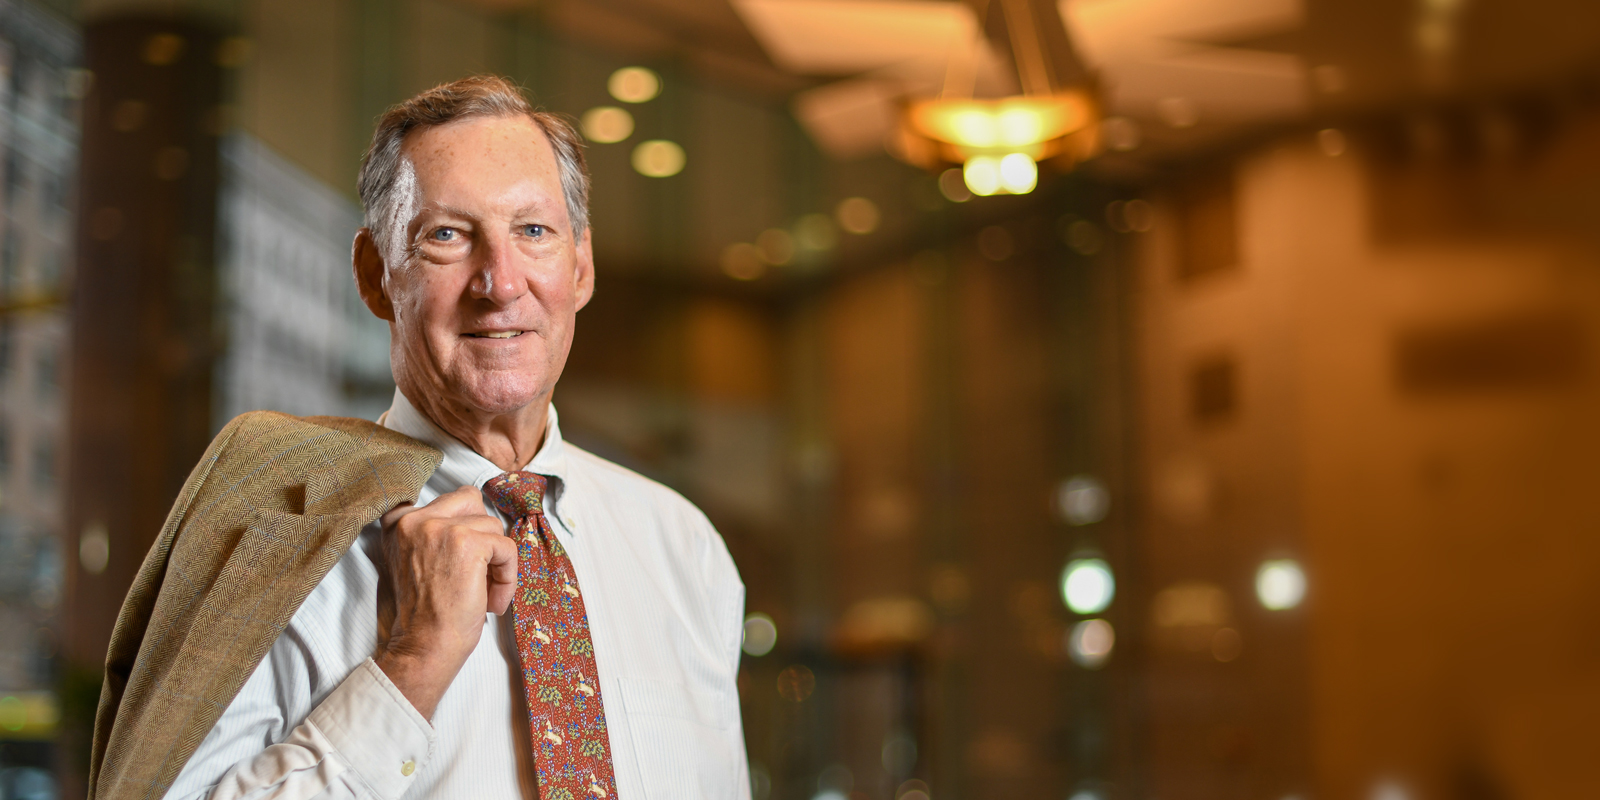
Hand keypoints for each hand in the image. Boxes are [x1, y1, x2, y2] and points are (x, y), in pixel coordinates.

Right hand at [373, 486, 516, 719]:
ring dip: (496, 562)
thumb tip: (481, 517)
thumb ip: (434, 534)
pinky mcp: (467, 542)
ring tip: (484, 594)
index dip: (465, 526)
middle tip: (478, 572)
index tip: (462, 559)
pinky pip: (507, 547)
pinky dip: (508, 576)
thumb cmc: (426, 614)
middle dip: (483, 536)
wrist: (424, 647)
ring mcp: (440, 528)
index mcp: (398, 522)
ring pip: (493, 526)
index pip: (449, 500)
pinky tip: (493, 601)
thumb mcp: (416, 562)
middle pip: (472, 502)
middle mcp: (414, 519)